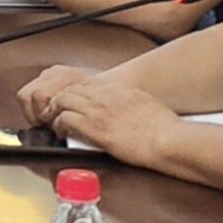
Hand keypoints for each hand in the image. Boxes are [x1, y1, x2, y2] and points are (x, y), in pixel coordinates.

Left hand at [27, 68, 179, 163]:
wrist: (167, 140)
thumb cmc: (164, 129)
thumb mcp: (148, 105)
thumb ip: (132, 101)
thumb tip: (128, 108)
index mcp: (120, 89)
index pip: (88, 83)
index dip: (76, 92)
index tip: (74, 101)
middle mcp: (106, 95)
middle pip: (71, 88)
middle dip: (61, 99)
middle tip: (57, 111)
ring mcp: (99, 110)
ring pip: (63, 99)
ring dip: (56, 110)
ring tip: (55, 121)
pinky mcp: (94, 128)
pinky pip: (65, 118)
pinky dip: (59, 124)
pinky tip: (61, 132)